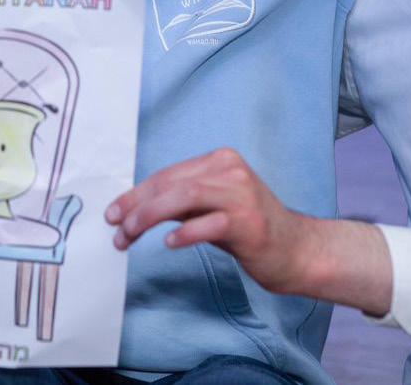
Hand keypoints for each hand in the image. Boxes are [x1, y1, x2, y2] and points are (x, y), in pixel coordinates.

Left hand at [106, 148, 305, 291]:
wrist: (297, 250)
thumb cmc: (249, 229)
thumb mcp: (210, 207)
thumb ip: (180, 202)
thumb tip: (134, 210)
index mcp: (219, 160)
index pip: (167, 174)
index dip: (136, 194)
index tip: (113, 214)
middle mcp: (230, 171)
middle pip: (171, 183)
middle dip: (137, 206)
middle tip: (116, 229)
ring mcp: (241, 195)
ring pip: (185, 196)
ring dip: (150, 216)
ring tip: (130, 235)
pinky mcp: (249, 222)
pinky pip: (210, 224)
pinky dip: (186, 232)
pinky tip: (170, 243)